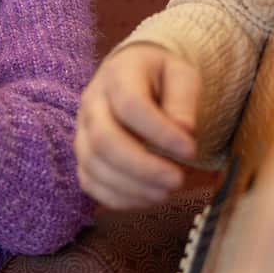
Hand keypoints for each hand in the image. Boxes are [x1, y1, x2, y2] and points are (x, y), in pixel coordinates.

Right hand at [73, 43, 200, 208]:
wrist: (136, 78)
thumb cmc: (162, 78)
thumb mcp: (182, 76)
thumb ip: (184, 100)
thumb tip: (184, 131)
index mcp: (118, 74)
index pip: (130, 105)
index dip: (159, 132)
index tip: (190, 149)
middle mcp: (92, 103)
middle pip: (104, 140)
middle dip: (142, 167)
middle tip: (177, 179)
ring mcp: (83, 131)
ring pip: (94, 165)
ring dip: (132, 186)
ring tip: (166, 191)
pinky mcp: (83, 156)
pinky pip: (90, 183)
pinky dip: (119, 197)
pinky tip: (148, 197)